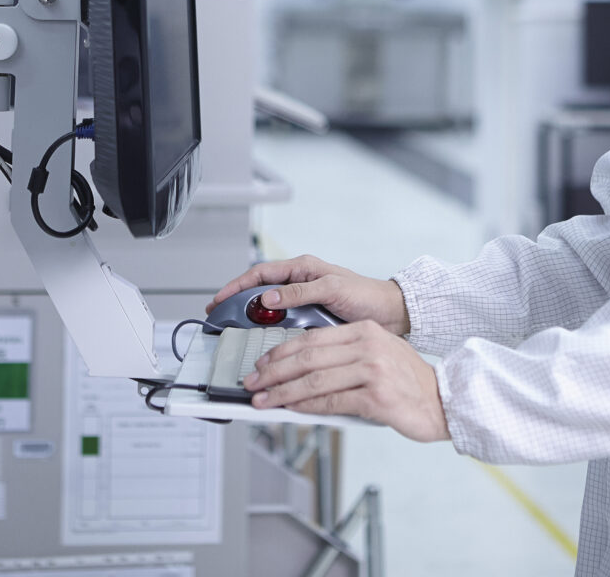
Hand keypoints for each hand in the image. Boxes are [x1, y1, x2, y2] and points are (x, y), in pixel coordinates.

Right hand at [207, 255, 409, 335]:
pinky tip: (262, 340)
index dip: (238, 285)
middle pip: (260, 291)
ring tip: (236, 330)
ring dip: (252, 318)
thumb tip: (268, 297)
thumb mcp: (332, 289)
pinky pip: (283, 322)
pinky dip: (270, 330)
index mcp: (303, 269)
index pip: (261, 273)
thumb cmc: (367, 295)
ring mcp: (304, 301)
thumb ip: (300, 292)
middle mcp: (301, 283)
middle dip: (238, 302)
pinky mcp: (310, 317)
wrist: (390, 314)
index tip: (220, 298)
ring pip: (269, 308)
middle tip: (219, 315)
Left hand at [244, 321, 449, 442]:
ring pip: (313, 380)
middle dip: (273, 371)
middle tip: (252, 382)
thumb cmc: (408, 383)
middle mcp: (367, 345)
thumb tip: (299, 373)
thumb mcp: (377, 356)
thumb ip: (343, 358)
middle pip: (307, 357)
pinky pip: (330, 401)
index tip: (262, 363)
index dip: (281, 352)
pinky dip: (305, 406)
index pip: (312, 339)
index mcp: (364, 331)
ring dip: (282, 392)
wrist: (444, 401)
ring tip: (263, 400)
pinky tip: (290, 410)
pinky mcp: (375, 396)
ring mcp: (372, 370)